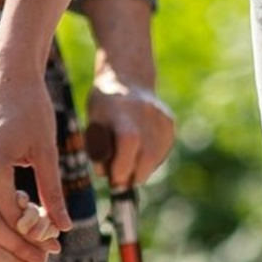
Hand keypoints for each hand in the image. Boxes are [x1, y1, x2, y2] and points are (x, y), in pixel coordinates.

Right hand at [0, 61, 68, 244]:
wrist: (10, 78)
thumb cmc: (33, 110)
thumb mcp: (47, 153)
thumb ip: (52, 192)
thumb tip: (64, 227)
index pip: (10, 218)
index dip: (33, 238)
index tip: (55, 248)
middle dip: (15, 246)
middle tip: (41, 259)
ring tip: (23, 248)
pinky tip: (1, 229)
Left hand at [84, 73, 177, 190]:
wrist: (126, 80)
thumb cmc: (103, 108)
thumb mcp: (91, 125)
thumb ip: (97, 150)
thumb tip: (109, 176)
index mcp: (121, 110)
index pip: (129, 141)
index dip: (122, 166)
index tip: (113, 179)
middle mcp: (146, 112)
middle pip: (147, 156)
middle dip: (132, 175)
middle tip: (120, 181)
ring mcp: (161, 117)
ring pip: (155, 158)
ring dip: (141, 170)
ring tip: (127, 161)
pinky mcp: (170, 123)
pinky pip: (161, 152)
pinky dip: (150, 161)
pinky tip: (139, 152)